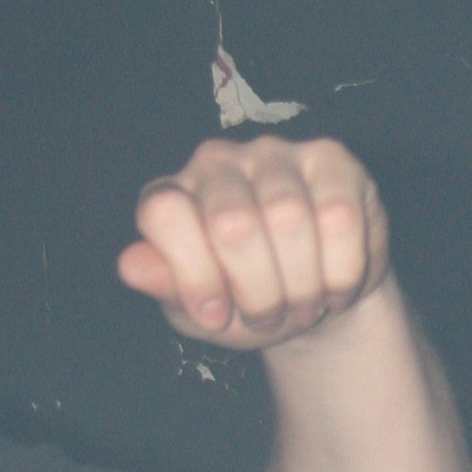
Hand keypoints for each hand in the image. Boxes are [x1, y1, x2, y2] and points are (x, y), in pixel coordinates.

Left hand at [118, 137, 391, 349]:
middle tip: (269, 318)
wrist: (313, 299)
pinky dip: (341, 272)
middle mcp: (215, 162)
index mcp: (171, 196)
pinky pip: (340, 218)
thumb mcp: (200, 312)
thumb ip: (168, 287)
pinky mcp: (331, 159)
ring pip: (291, 219)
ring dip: (303, 286)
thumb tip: (131, 264)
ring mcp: (274, 154)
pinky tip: (335, 286)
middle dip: (259, 293)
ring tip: (303, 306)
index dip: (193, 273)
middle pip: (233, 223)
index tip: (215, 316)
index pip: (164, 213)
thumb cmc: (245, 302)